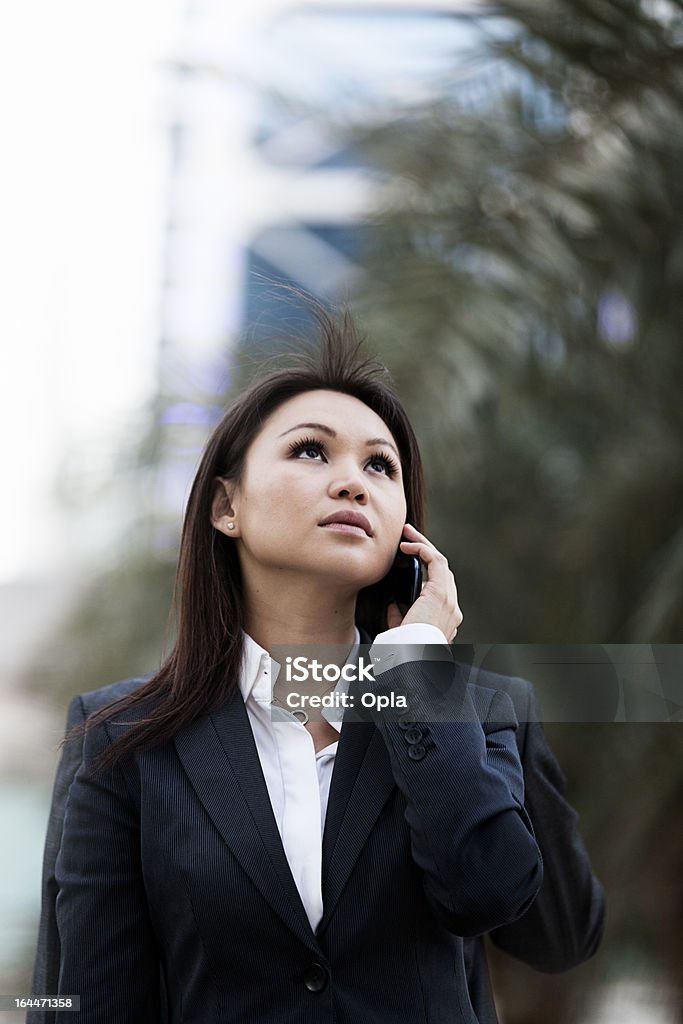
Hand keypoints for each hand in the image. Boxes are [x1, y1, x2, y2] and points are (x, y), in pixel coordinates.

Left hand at [386, 523, 463, 640]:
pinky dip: (422, 549)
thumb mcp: (401, 632)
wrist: (412, 659)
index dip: (427, 570)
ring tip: (408, 533)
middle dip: (426, 551)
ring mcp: (449, 600)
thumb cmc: (406, 651)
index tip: (410, 559)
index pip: (440, 587)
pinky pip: (436, 561)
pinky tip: (407, 545)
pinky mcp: (440, 593)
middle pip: (443, 571)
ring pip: (441, 562)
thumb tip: (394, 604)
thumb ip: (400, 617)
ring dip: (423, 544)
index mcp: (445, 619)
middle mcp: (452, 609)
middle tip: (408, 539)